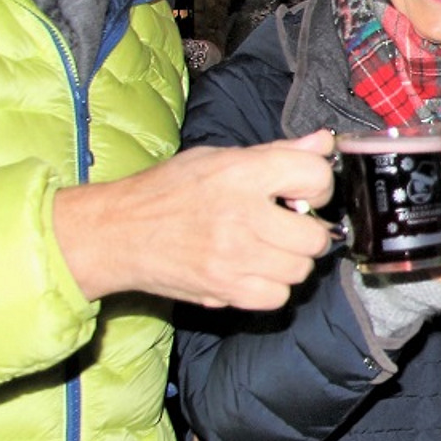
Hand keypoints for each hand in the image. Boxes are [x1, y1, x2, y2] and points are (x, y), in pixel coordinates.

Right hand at [55, 129, 336, 310]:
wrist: (117, 233)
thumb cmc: (167, 191)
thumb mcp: (219, 158)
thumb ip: (276, 152)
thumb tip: (323, 143)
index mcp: (242, 174)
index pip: (316, 176)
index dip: (318, 184)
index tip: (303, 191)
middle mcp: (243, 215)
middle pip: (315, 236)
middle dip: (307, 231)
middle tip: (286, 226)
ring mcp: (235, 257)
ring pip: (300, 270)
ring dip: (290, 261)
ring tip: (265, 248)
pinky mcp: (225, 289)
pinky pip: (277, 297)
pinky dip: (271, 288)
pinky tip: (252, 270)